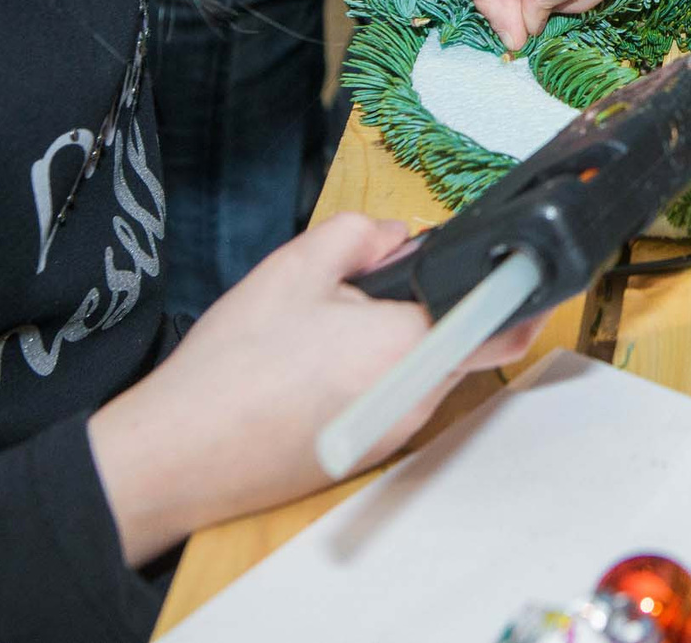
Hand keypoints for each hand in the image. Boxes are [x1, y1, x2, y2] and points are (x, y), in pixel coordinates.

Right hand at [88, 215, 542, 562]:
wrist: (177, 454)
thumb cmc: (235, 363)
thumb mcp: (296, 267)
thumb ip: (363, 235)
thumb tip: (403, 237)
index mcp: (411, 347)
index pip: (503, 321)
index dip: (513, 290)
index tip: (507, 267)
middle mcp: (417, 399)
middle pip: (461, 341)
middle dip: (436, 307)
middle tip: (375, 289)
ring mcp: (394, 434)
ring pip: (424, 371)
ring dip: (400, 343)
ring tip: (329, 331)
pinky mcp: (367, 455)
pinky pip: (394, 401)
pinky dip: (374, 376)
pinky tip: (318, 368)